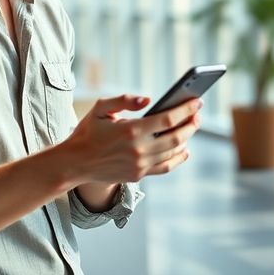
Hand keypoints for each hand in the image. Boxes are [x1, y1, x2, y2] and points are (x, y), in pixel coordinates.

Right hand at [62, 94, 201, 184]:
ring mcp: (140, 165)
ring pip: (173, 152)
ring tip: (191, 127)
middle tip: (197, 114)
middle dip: (191, 124)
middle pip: (176, 137)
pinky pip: (165, 166)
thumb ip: (125, 100)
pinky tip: (184, 150)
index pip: (168, 119)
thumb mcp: (101, 108)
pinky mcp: (138, 175)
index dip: (185, 110)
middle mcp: (138, 149)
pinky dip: (178, 158)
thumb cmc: (88, 131)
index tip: (197, 101)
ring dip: (186, 139)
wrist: (75, 162)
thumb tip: (148, 99)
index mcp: (131, 130)